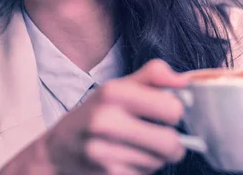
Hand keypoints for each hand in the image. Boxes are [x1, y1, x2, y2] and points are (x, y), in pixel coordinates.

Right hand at [39, 59, 187, 174]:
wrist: (58, 150)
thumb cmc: (94, 115)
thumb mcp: (117, 88)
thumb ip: (152, 77)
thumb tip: (184, 81)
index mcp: (113, 92)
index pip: (172, 108)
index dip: (176, 112)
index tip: (168, 113)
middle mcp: (106, 120)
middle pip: (170, 142)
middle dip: (172, 142)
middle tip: (163, 137)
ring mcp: (104, 151)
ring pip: (159, 162)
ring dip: (155, 157)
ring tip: (137, 147)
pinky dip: (141, 170)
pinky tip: (126, 160)